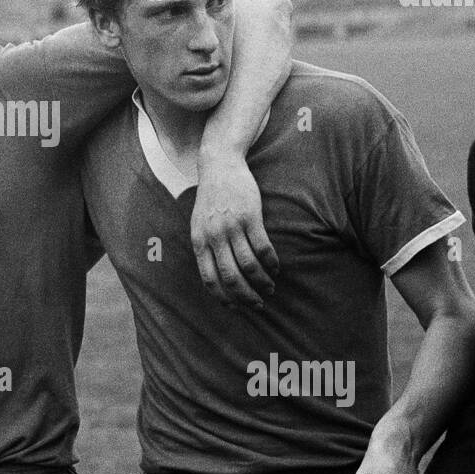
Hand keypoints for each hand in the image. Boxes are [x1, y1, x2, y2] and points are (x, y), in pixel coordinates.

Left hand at [190, 152, 278, 306]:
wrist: (219, 165)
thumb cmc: (211, 198)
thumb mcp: (199, 224)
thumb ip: (204, 247)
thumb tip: (215, 276)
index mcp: (199, 241)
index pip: (209, 279)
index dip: (224, 298)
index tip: (236, 307)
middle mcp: (214, 236)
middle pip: (230, 277)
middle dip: (246, 296)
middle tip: (258, 304)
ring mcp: (232, 226)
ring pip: (249, 265)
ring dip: (262, 282)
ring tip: (270, 287)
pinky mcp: (250, 216)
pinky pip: (263, 247)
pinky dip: (271, 262)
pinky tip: (275, 268)